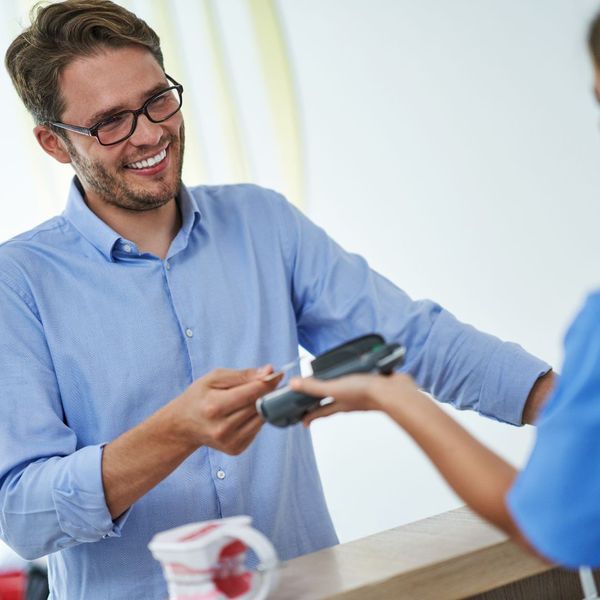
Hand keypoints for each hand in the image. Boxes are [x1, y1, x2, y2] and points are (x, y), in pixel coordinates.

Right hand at [174, 366, 281, 454]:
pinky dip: (256, 419)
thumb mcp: (215, 378)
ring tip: (255, 397)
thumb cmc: (199, 397)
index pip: (252, 393)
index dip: (268, 382)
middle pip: (259, 406)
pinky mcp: (236, 449)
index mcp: (215, 407)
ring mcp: (229, 442)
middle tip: (269, 383)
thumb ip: (243, 375)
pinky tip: (246, 413)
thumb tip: (269, 371)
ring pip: (262, 419)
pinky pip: (257, 429)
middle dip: (268, 393)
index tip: (278, 374)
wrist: (183, 425)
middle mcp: (222, 428)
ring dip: (264, 406)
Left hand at [289, 373, 417, 425]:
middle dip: (323, 402)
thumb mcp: (335, 388)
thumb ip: (315, 387)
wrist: (393, 392)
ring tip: (335, 382)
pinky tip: (359, 371)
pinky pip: (363, 382)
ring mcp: (363, 393)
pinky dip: (358, 378)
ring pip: (348, 392)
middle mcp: (350, 400)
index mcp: (340, 404)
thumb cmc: (366, 394)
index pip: (320, 412)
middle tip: (315, 401)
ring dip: (341, 388)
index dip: (310, 416)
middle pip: (333, 403)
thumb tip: (294, 385)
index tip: (302, 421)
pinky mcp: (374, 384)